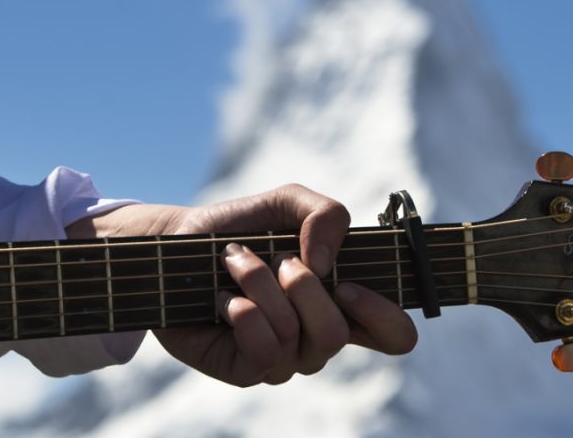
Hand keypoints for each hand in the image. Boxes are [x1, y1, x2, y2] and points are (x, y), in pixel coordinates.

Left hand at [68, 184, 416, 385]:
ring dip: (261, 285)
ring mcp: (283, 358)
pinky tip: (222, 298)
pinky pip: (262, 354)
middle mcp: (318, 337)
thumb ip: (326, 214)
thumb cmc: (242, 227)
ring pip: (294, 337)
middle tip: (277, 258)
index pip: (395, 336)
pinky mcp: (244, 370)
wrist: (178, 241)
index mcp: (343, 303)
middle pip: (338, 334)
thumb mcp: (289, 202)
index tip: (349, 284)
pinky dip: (242, 313)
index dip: (384, 316)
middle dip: (303, 286)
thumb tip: (323, 265)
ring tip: (235, 262)